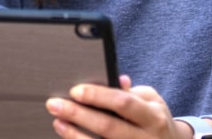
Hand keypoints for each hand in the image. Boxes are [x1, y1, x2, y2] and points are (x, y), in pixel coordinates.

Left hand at [46, 75, 194, 138]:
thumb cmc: (156, 122)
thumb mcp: (152, 103)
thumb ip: (132, 93)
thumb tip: (115, 79)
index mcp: (153, 116)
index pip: (123, 103)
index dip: (98, 96)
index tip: (75, 90)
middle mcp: (146, 138)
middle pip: (108, 126)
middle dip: (78, 114)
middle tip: (55, 104)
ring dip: (75, 135)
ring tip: (58, 122)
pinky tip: (70, 138)